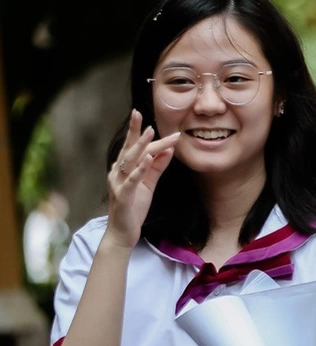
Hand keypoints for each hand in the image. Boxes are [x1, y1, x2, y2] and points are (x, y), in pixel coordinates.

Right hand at [106, 110, 178, 247]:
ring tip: (150, 132)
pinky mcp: (123, 196)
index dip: (141, 134)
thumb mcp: (149, 184)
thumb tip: (168, 150)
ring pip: (129, 161)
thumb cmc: (135, 206)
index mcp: (123, 169)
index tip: (150, 120)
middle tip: (139, 113)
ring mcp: (118, 184)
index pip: (133, 148)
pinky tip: (148, 159)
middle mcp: (117, 173)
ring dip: (140, 146)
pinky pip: (132, 180)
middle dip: (135, 132)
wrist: (123, 232)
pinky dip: (140, 169)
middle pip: (129, 149)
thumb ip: (157, 167)